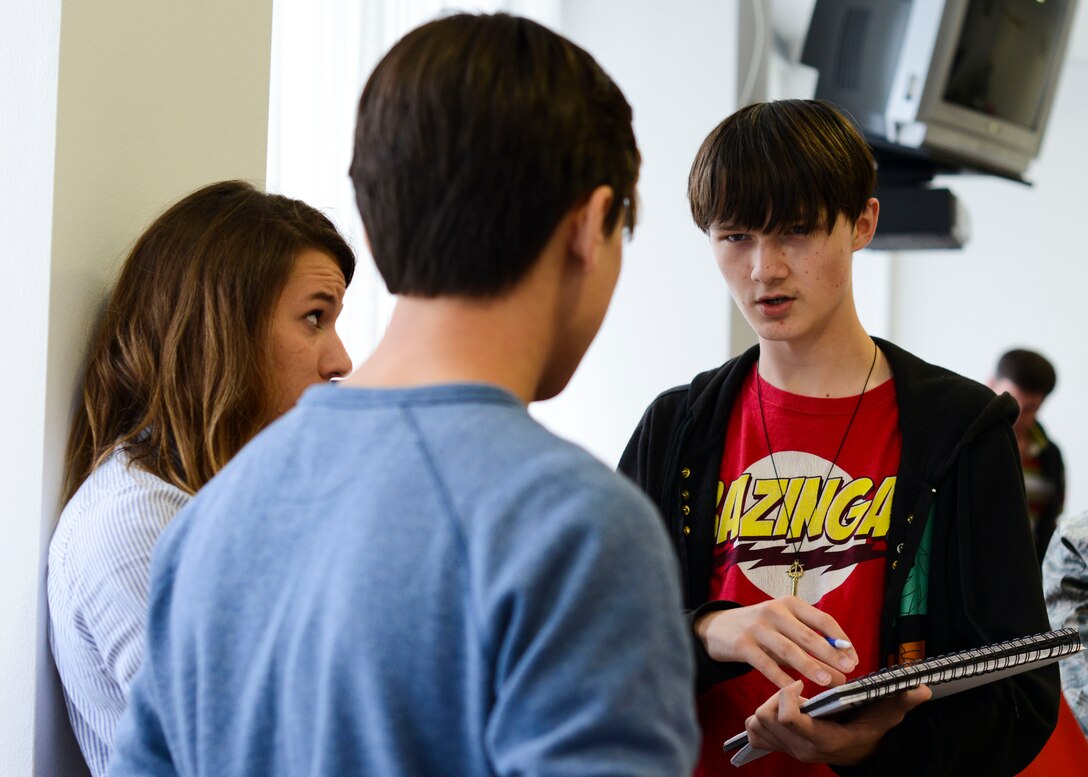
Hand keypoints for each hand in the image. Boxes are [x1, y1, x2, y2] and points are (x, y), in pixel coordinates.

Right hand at [694, 597, 857, 687]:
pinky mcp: (741, 644)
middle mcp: (774, 611)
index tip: (853, 659)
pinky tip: (793, 688)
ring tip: (827, 681)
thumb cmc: (760, 630)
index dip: (841, 640)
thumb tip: (842, 664)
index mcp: (789, 603)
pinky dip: (781, 677)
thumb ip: (809, 643)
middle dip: (830, 654)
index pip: (823, 619)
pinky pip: (765, 664)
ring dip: (810, 666)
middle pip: (807, 635)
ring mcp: (756, 627)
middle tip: (847, 671)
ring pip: (788, 649)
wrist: (717, 627)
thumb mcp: (784, 628)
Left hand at [745, 679, 931, 764]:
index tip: (799, 682)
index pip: (786, 718)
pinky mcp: (779, 748)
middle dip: (774, 698)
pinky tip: (779, 708)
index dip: (786, 697)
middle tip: (792, 688)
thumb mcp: (886, 716)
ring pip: (756, 724)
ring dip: (765, 706)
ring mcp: (788, 750)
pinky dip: (759, 718)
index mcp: (823, 739)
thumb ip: (900, 702)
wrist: (859, 754)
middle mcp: (801, 748)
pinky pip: (754, 733)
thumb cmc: (869, 730)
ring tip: (787, 698)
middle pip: (765, 719)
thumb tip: (920, 689)